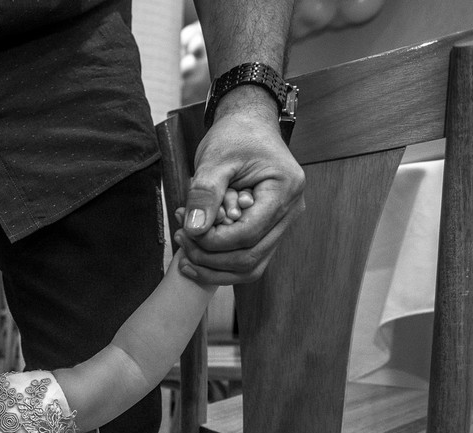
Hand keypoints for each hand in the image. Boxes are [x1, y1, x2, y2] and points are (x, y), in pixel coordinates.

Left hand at [173, 100, 304, 284]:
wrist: (249, 124)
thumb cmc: (235, 136)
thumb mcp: (215, 159)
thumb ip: (204, 194)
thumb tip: (194, 230)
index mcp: (284, 189)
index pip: (249, 233)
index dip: (215, 241)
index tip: (186, 231)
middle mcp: (291, 211)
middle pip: (251, 257)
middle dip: (210, 258)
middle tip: (181, 239)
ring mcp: (282, 223)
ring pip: (251, 266)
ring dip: (214, 267)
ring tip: (185, 251)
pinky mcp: (269, 229)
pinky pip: (249, 257)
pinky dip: (221, 262)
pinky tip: (195, 253)